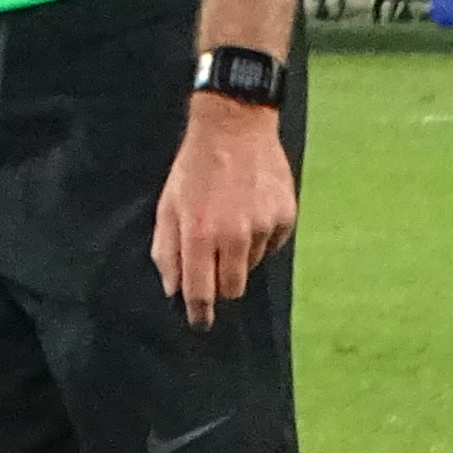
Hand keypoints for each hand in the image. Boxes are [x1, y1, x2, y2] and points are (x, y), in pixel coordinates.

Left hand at [150, 97, 293, 328]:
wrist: (234, 129)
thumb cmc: (194, 169)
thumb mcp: (167, 207)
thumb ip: (166, 250)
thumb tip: (173, 289)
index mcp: (199, 234)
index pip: (201, 290)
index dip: (199, 312)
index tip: (200, 322)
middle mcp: (234, 235)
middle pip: (233, 288)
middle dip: (221, 284)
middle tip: (214, 264)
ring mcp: (264, 226)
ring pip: (252, 266)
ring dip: (240, 255)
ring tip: (230, 222)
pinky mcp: (286, 217)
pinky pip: (272, 244)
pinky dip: (260, 238)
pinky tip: (249, 211)